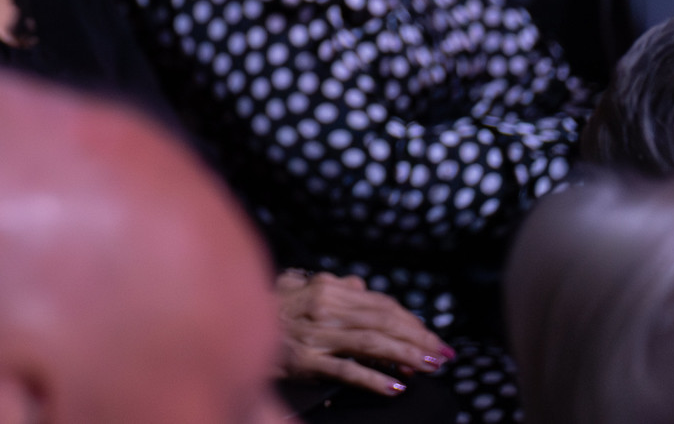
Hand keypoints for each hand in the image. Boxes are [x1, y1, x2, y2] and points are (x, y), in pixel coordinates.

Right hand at [277, 271, 451, 396]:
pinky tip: (396, 387)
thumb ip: (332, 286)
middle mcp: (323, 307)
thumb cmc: (268, 305)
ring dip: (407, 355)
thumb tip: (360, 285)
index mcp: (326, 287)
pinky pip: (347, 370)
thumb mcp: (299, 286)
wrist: (229, 320)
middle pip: (382, 322)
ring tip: (431, 366)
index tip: (432, 336)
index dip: (411, 320)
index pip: (380, 304)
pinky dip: (374, 378)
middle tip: (444, 353)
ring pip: (372, 343)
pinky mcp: (307, 360)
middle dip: (418, 338)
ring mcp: (316, 334)